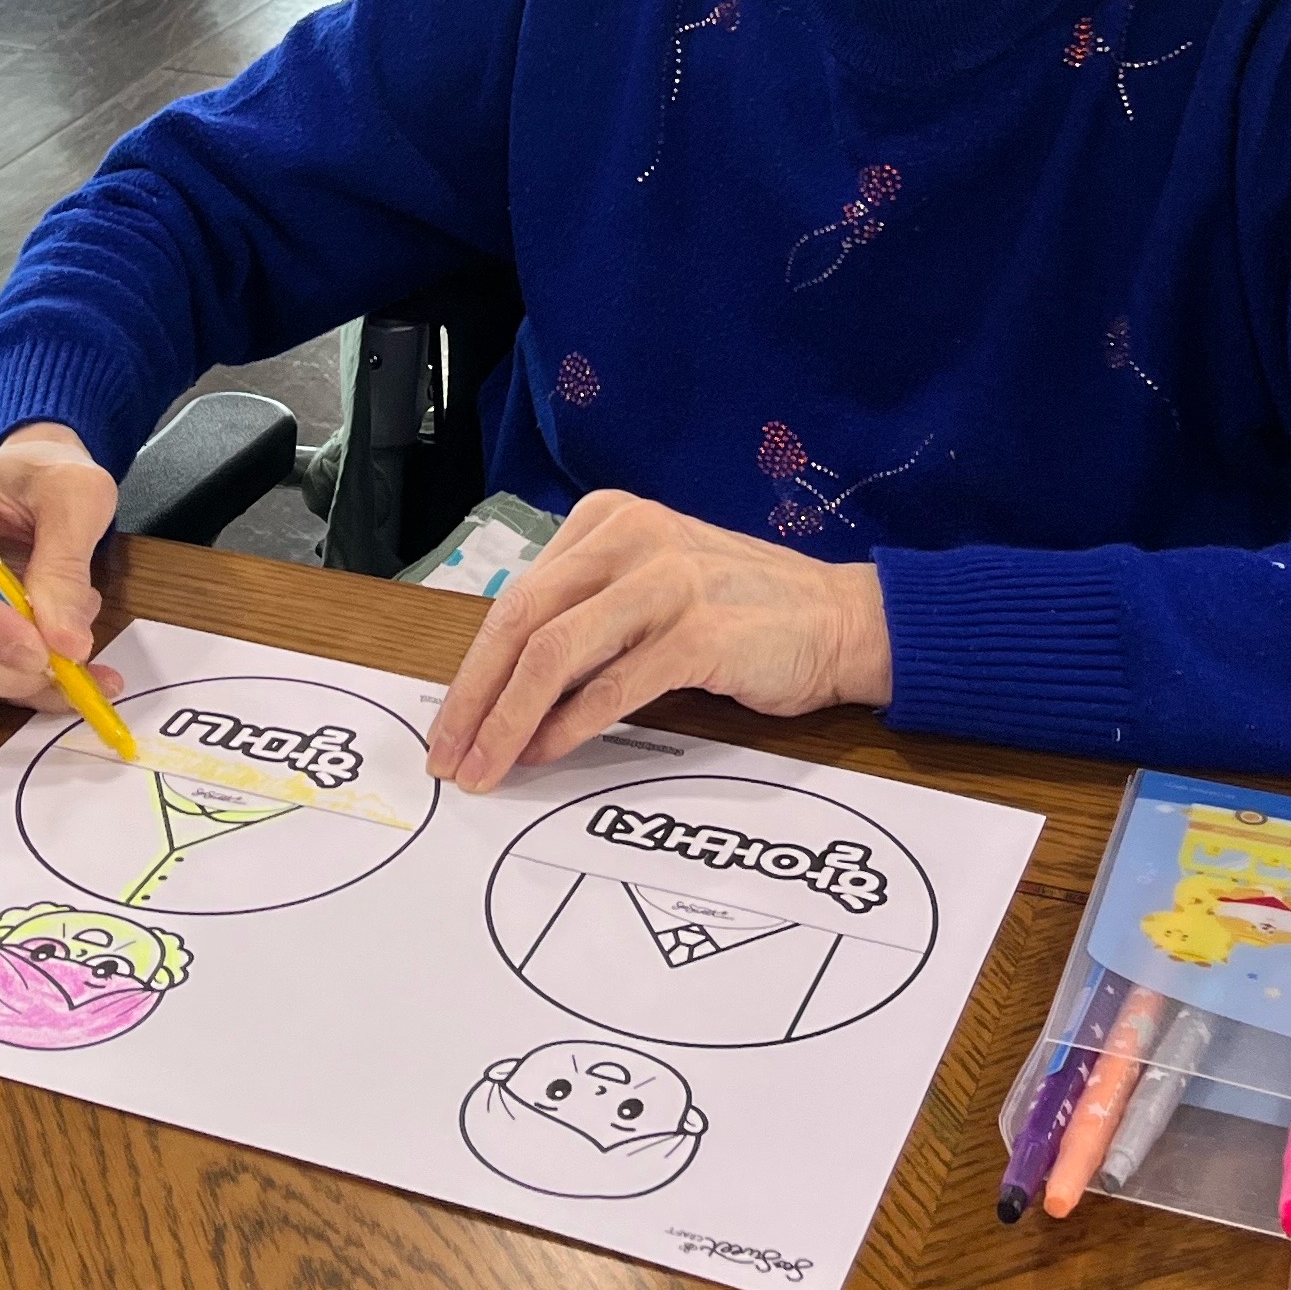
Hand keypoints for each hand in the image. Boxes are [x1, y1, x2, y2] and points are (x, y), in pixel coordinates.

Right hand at [0, 422, 125, 709]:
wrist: (28, 482)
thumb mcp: (76, 495)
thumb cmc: (45, 475)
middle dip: (3, 667)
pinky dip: (8, 680)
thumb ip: (66, 565)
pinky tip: (53, 661)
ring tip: (74, 646)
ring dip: (11, 678)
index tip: (41, 653)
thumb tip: (66, 644)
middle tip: (75, 670)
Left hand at [426, 491, 890, 794]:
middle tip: (448, 757)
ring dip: (508, 720)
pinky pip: (612, 686)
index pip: (517, 597)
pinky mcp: (699, 632)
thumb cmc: (740, 613)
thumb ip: (583, 617)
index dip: (473, 667)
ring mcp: (666, 580)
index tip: (450, 725)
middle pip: (522, 620)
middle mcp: (630, 536)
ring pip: (555, 653)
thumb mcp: (647, 590)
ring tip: (487, 769)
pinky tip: (544, 755)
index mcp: (607, 520)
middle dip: (474, 697)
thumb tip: (500, 688)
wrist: (842, 620)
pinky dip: (568, 727)